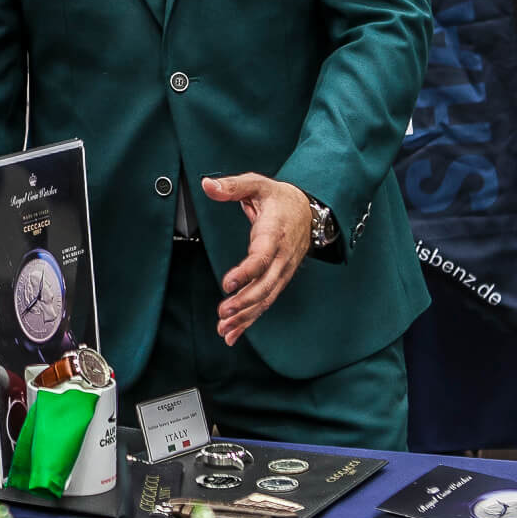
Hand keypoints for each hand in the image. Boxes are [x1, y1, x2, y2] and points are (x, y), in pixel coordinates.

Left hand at [202, 173, 313, 346]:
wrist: (309, 210)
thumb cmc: (278, 198)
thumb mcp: (256, 184)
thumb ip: (232, 186)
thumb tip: (207, 184)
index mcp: (274, 233)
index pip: (262, 257)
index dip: (246, 272)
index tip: (228, 284)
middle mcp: (282, 257)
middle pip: (266, 285)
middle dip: (245, 302)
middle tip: (223, 312)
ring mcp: (283, 271)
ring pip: (266, 298)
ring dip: (246, 316)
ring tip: (224, 329)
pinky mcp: (279, 279)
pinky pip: (266, 302)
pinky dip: (250, 320)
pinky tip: (233, 333)